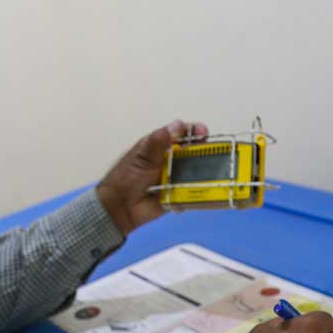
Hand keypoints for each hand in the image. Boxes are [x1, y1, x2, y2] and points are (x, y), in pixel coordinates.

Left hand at [95, 119, 207, 236]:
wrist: (120, 208)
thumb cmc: (126, 179)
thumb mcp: (142, 157)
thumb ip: (158, 142)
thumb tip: (177, 125)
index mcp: (160, 146)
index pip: (181, 133)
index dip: (193, 131)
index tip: (202, 132)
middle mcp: (170, 160)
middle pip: (193, 151)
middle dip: (204, 150)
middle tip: (212, 152)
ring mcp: (176, 177)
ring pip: (196, 170)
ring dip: (205, 170)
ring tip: (213, 170)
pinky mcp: (179, 193)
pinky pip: (194, 190)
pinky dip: (200, 190)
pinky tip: (206, 187)